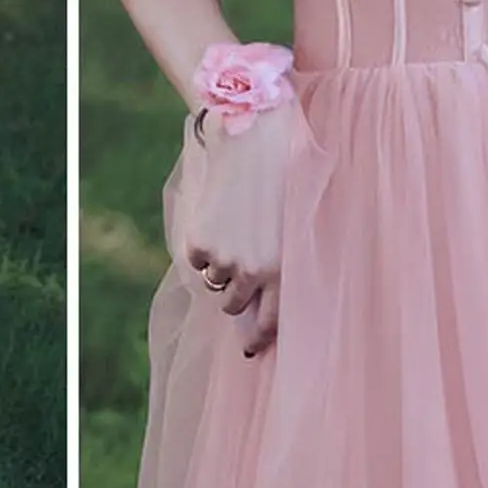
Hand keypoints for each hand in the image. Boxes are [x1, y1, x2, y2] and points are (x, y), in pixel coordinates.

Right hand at [177, 97, 293, 363]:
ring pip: (212, 281)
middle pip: (233, 305)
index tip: (249, 346)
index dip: (258, 336)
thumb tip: (261, 301)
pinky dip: (200, 243)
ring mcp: (225, 259)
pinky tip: (216, 215)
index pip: (271, 321)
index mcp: (283, 269)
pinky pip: (195, 258)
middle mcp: (254, 271)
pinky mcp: (201, 242)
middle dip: (232, 292)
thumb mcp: (292, 226)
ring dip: (217, 264)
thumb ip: (280, 264)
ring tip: (231, 228)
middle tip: (236, 265)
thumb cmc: (281, 179)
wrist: (252, 141)